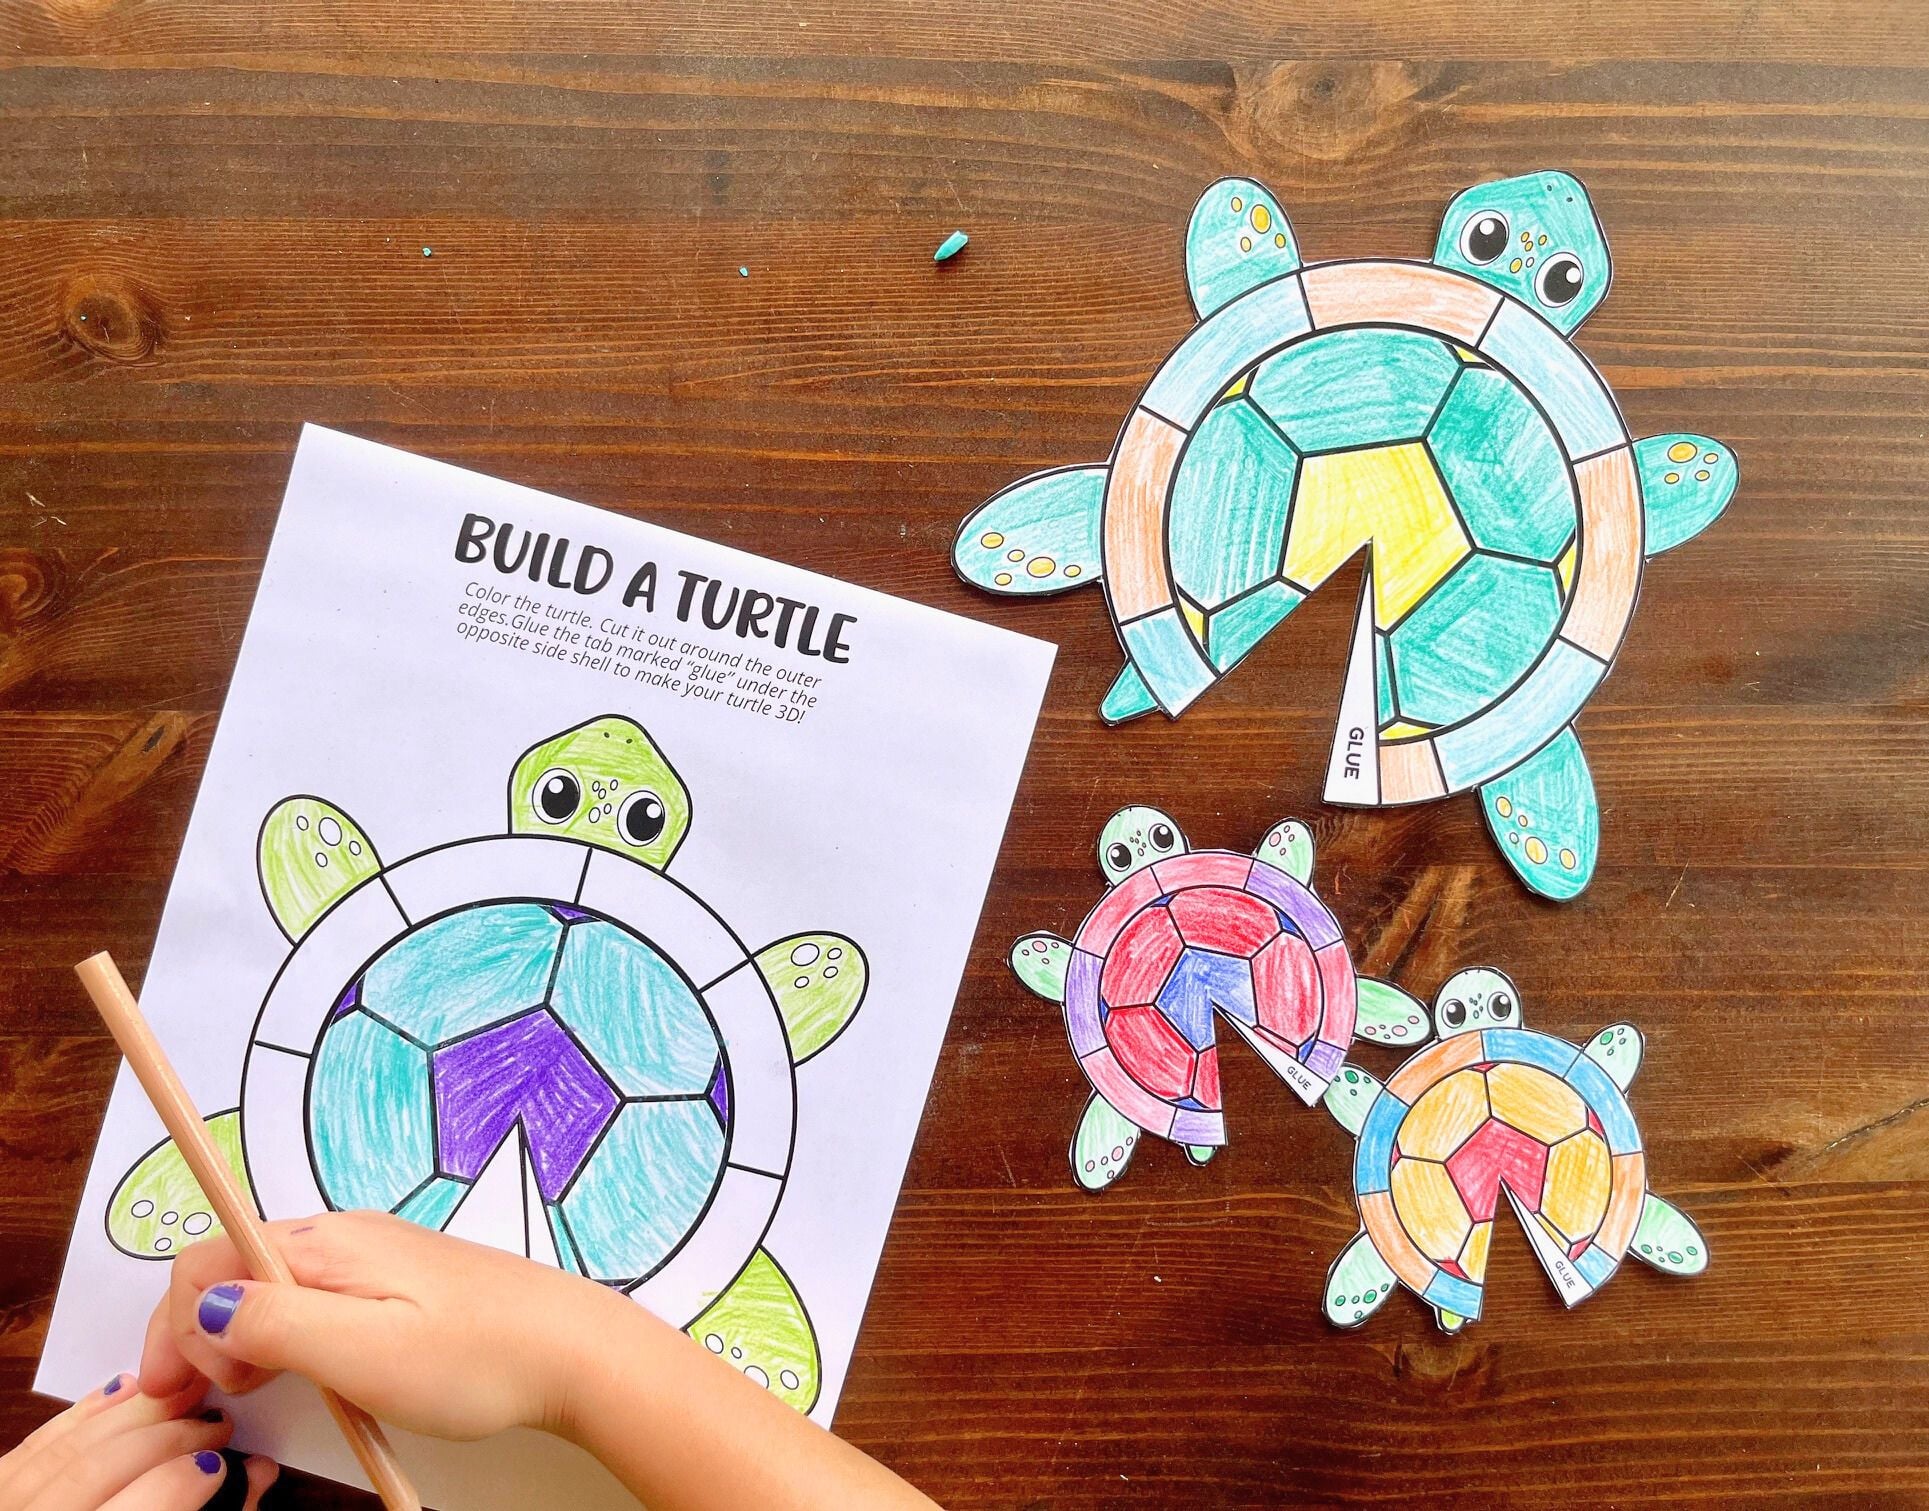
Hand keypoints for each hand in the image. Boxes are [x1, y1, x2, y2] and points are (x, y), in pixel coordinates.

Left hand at [0, 1375, 276, 1509]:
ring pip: (65, 1449)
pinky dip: (84, 1413)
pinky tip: (126, 1391)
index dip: (177, 1482)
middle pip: (95, 1470)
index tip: (221, 1462)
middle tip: (216, 1423)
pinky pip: (35, 1444)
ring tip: (184, 1396)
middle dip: (165, 1436)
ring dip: (131, 1413)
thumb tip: (257, 1474)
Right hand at [140, 1210, 629, 1441]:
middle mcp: (345, 1236)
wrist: (573, 1352)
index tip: (170, 1387)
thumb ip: (276, 1324)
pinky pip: (314, 1296)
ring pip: (272, 1283)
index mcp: (328, 1244)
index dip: (174, 1323)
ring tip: (249, 1392)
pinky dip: (283, 1334)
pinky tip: (301, 1373)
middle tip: (206, 1399)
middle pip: (233, 1266)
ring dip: (239, 1336)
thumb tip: (208, 1304)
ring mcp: (374, 1256)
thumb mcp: (362, 1353)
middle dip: (198, 1330)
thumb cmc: (479, 1356)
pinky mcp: (398, 1282)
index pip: (209, 1258)